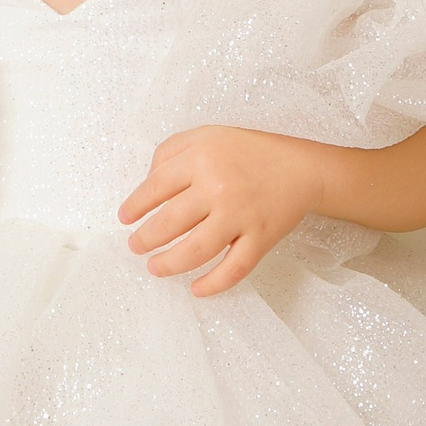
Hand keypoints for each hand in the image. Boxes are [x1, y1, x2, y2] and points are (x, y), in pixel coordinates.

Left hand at [118, 125, 327, 295]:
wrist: (300, 168)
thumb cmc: (249, 151)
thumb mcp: (207, 136)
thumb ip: (172, 151)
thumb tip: (147, 183)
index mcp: (202, 157)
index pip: (156, 186)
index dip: (136, 205)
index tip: (124, 217)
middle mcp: (219, 186)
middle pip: (170, 222)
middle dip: (146, 238)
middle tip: (134, 246)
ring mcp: (240, 216)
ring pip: (196, 250)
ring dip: (169, 264)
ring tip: (154, 268)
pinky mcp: (260, 239)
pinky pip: (234, 269)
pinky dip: (214, 284)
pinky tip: (196, 290)